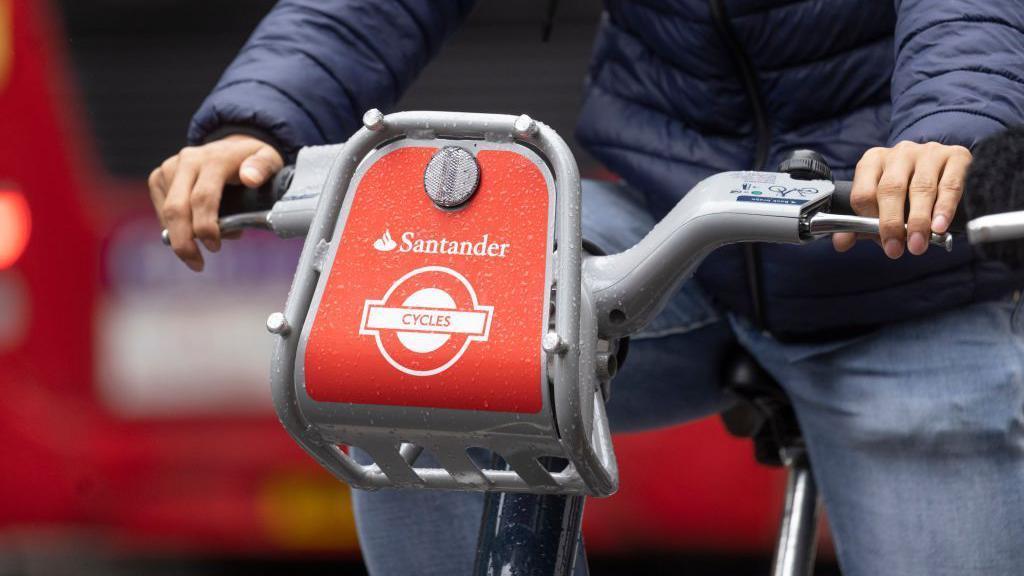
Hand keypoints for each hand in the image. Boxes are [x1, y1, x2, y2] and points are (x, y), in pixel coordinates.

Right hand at [149, 135, 283, 270]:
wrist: (232, 147)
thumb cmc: (252, 161)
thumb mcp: (268, 160)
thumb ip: (262, 167)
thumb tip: (250, 178)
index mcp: (215, 158)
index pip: (203, 198)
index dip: (207, 227)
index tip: (215, 247)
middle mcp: (188, 160)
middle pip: (177, 208)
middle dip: (184, 242)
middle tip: (197, 264)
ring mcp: (171, 166)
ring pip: (166, 211)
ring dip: (180, 237)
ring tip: (198, 252)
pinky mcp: (159, 175)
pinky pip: (160, 209)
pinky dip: (173, 227)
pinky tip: (190, 233)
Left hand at [833, 141, 971, 257]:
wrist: (947, 169)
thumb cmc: (908, 192)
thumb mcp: (881, 205)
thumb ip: (860, 224)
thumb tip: (841, 244)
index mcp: (873, 162)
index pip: (863, 192)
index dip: (869, 221)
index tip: (880, 243)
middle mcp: (899, 153)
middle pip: (890, 189)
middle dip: (891, 223)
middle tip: (895, 250)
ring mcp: (928, 152)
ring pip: (921, 188)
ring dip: (918, 221)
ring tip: (917, 245)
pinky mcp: (956, 156)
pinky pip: (949, 185)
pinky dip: (944, 208)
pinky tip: (940, 227)